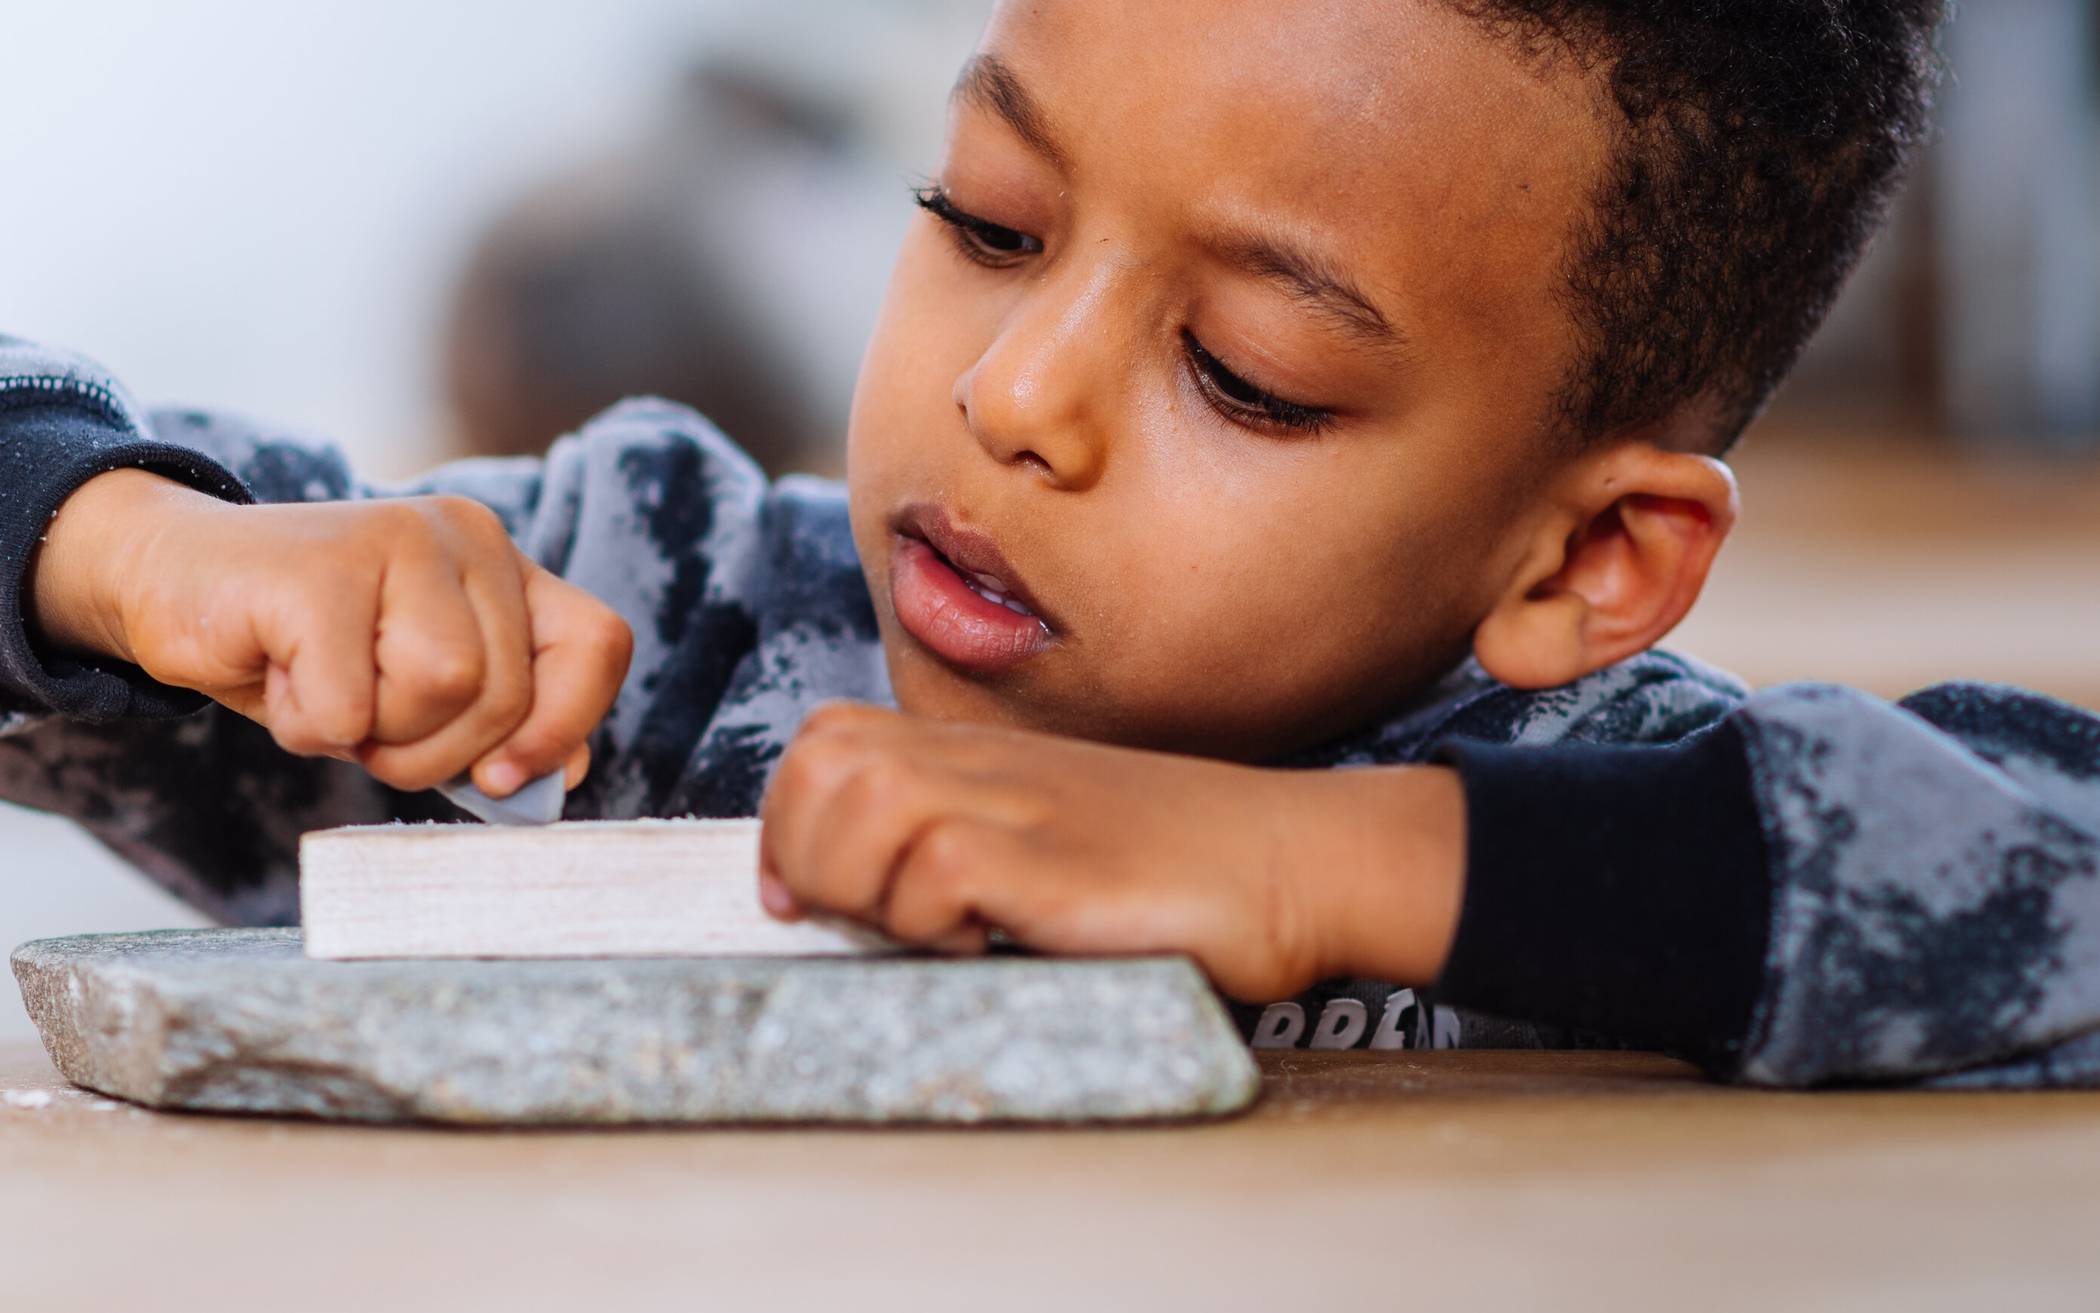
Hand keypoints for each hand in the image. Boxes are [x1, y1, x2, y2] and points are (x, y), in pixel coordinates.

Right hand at [29, 470, 632, 796]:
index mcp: (504, 565)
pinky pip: (349, 706)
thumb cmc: (308, 651)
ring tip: (324, 690)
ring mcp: (396, 538)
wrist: (172, 582)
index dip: (565, 725)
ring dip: (373, 734)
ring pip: (442, 692)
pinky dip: (310, 726)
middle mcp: (466, 536)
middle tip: (367, 723)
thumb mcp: (416, 693)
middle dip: (433, 749)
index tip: (503, 779)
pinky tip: (279, 674)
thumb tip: (563, 778)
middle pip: (506, 695)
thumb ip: (498, 726)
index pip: (598, 644)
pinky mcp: (320, 568)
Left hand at [757, 703, 1466, 1000]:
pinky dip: (939, 923)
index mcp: (977, 756)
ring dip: (865, 886)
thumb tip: (855, 898)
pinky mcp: (1058, 858)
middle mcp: (985, 766)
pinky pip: (939, 871)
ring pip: (859, 804)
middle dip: (805, 853)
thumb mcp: (1050, 833)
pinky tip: (993, 944)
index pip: (822, 742)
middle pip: (818, 761)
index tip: (803, 899)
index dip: (786, 821)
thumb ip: (961, 842)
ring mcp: (1022, 804)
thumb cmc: (1176, 868)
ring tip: (934, 931)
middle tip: (868, 920)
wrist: (1294, 860)